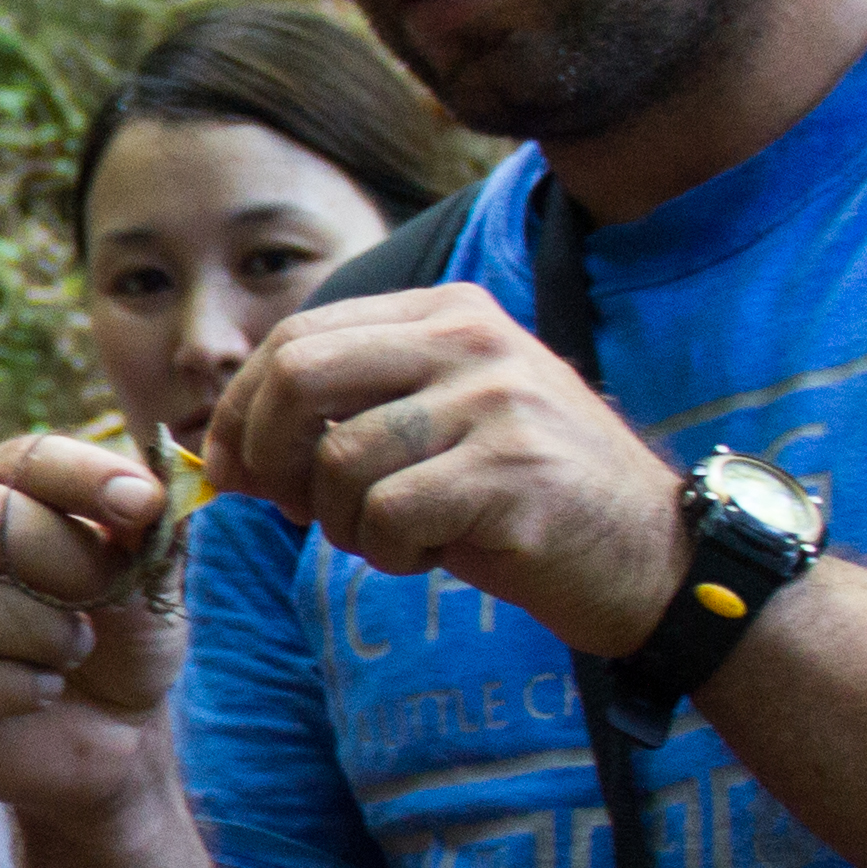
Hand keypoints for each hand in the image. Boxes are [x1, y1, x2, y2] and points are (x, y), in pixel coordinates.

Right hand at [0, 435, 186, 818]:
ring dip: (40, 632)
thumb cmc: (121, 643)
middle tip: (107, 597)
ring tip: (74, 653)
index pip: (19, 460)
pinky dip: (16, 688)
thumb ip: (147, 533)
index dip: (83, 477)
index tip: (145, 504)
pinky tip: (44, 694)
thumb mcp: (151, 583)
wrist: (112, 738)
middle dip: (61, 560)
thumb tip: (147, 489)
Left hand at [202, 287, 686, 656]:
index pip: (298, 335)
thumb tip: (215, 454)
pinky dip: (386, 554)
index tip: (225, 468)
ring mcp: (495, 401)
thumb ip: (339, 420)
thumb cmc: (524, 497)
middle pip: (299, 375)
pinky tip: (432, 554)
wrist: (651, 555)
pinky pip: (385, 515)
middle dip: (266, 454)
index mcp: (447, 312)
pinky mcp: (509, 472)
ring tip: (396, 536)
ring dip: (341, 523)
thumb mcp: (433, 430)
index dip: (238, 408)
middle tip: (293, 508)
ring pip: (338, 460)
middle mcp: (471, 340)